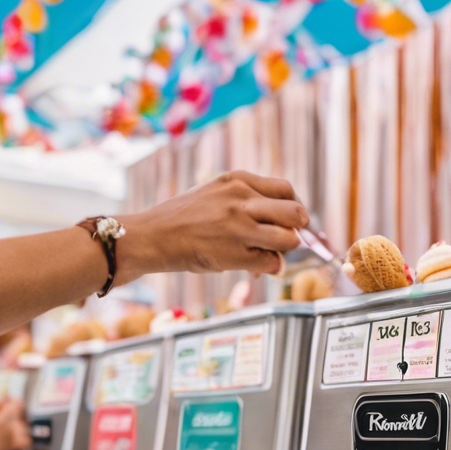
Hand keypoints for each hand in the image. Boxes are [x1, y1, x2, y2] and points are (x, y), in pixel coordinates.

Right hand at [114, 171, 309, 283]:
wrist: (153, 236)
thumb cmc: (182, 218)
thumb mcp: (216, 193)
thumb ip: (246, 199)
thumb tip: (278, 220)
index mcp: (239, 180)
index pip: (287, 190)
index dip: (293, 208)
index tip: (288, 222)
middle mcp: (243, 199)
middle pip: (296, 213)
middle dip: (297, 230)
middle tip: (286, 240)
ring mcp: (240, 226)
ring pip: (290, 240)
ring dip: (284, 251)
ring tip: (268, 255)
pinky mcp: (236, 253)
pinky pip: (273, 263)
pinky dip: (269, 269)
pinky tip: (254, 268)